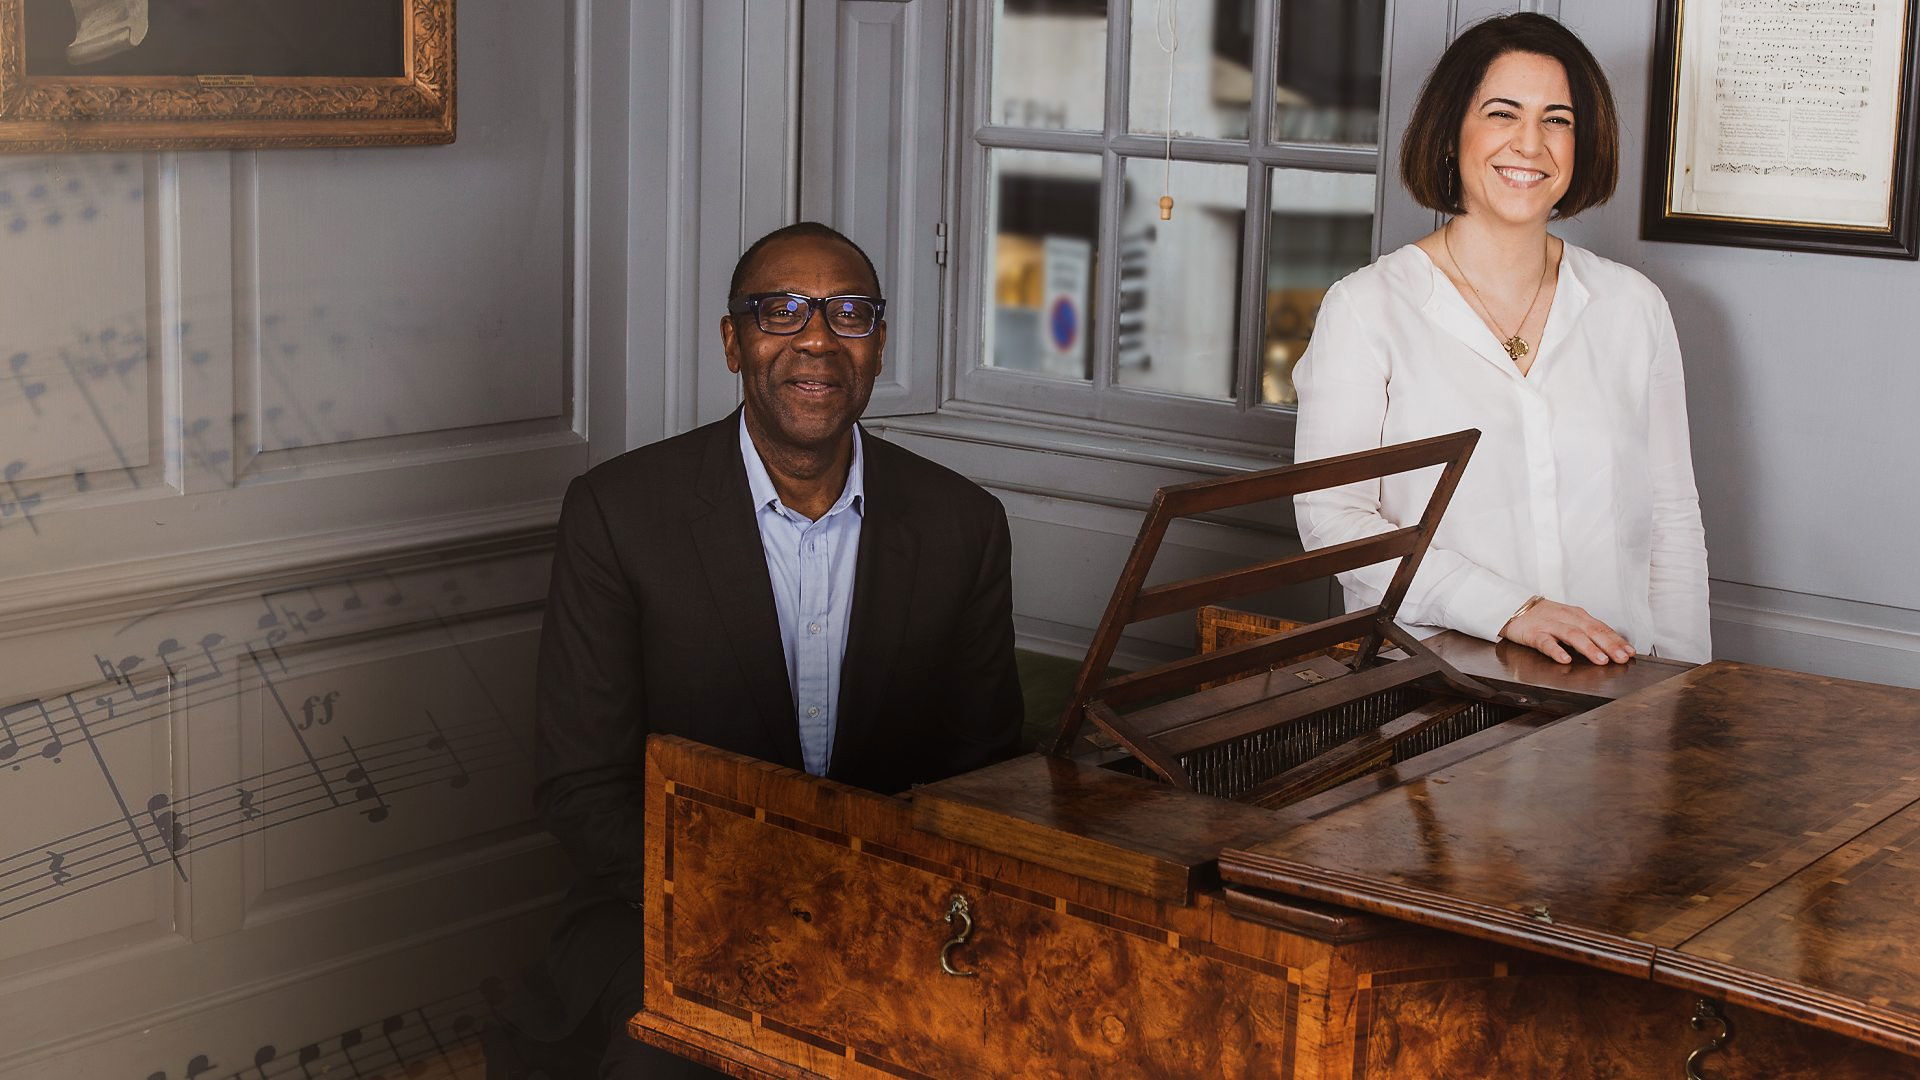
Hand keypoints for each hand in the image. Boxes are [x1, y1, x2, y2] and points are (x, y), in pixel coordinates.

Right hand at [1500, 599, 1633, 664]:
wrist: (1513, 607)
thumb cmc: (1543, 616)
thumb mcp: (1568, 620)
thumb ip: (1586, 631)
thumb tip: (1610, 646)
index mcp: (1578, 616)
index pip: (1602, 628)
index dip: (1617, 640)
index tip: (1630, 652)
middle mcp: (1567, 618)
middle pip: (1592, 631)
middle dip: (1609, 645)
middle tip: (1622, 658)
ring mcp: (1550, 625)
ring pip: (1573, 635)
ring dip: (1588, 648)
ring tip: (1601, 660)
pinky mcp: (1534, 633)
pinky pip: (1546, 642)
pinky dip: (1556, 650)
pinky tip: (1565, 659)